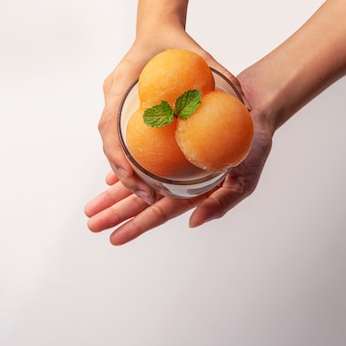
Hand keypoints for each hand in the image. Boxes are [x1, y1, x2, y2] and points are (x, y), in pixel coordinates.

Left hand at [86, 70, 273, 244]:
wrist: (254, 108)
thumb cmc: (252, 144)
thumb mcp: (245, 178)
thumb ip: (222, 203)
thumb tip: (194, 223)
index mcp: (195, 193)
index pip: (160, 212)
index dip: (137, 225)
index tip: (114, 237)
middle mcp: (180, 181)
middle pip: (142, 200)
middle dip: (116, 212)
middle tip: (91, 222)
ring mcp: (174, 162)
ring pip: (138, 180)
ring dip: (115, 193)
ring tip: (93, 206)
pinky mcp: (171, 142)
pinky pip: (143, 156)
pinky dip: (127, 166)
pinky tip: (110, 176)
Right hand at [97, 24, 238, 203]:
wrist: (159, 28)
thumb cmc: (175, 41)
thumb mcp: (198, 55)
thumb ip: (218, 72)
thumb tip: (242, 99)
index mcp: (122, 81)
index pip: (109, 123)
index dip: (117, 155)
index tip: (134, 177)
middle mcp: (113, 94)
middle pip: (109, 141)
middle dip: (122, 173)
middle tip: (145, 195)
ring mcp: (115, 101)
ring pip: (113, 142)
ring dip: (125, 170)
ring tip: (146, 193)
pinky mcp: (122, 107)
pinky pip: (121, 136)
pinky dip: (130, 157)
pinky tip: (147, 176)